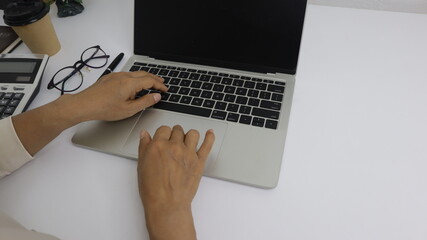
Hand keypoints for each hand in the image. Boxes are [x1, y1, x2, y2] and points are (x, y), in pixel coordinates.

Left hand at [11, 71, 166, 155]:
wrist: (84, 104)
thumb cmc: (104, 108)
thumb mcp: (129, 110)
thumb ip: (145, 102)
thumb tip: (156, 97)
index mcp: (130, 83)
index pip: (150, 81)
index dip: (160, 85)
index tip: (165, 89)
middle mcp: (124, 76)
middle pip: (144, 74)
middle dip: (154, 78)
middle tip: (162, 83)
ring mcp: (116, 75)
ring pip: (135, 73)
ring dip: (145, 78)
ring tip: (150, 84)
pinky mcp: (110, 77)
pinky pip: (127, 75)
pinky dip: (135, 78)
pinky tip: (134, 86)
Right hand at [137, 125, 214, 239]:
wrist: (167, 205)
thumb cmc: (153, 190)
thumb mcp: (142, 166)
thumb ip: (144, 147)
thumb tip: (144, 135)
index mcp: (159, 145)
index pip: (163, 129)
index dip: (163, 134)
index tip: (163, 138)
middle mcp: (174, 147)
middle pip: (177, 130)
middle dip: (175, 134)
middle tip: (173, 142)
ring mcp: (189, 153)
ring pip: (192, 133)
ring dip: (189, 135)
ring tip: (186, 141)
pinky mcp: (199, 161)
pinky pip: (207, 145)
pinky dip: (210, 137)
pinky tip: (209, 133)